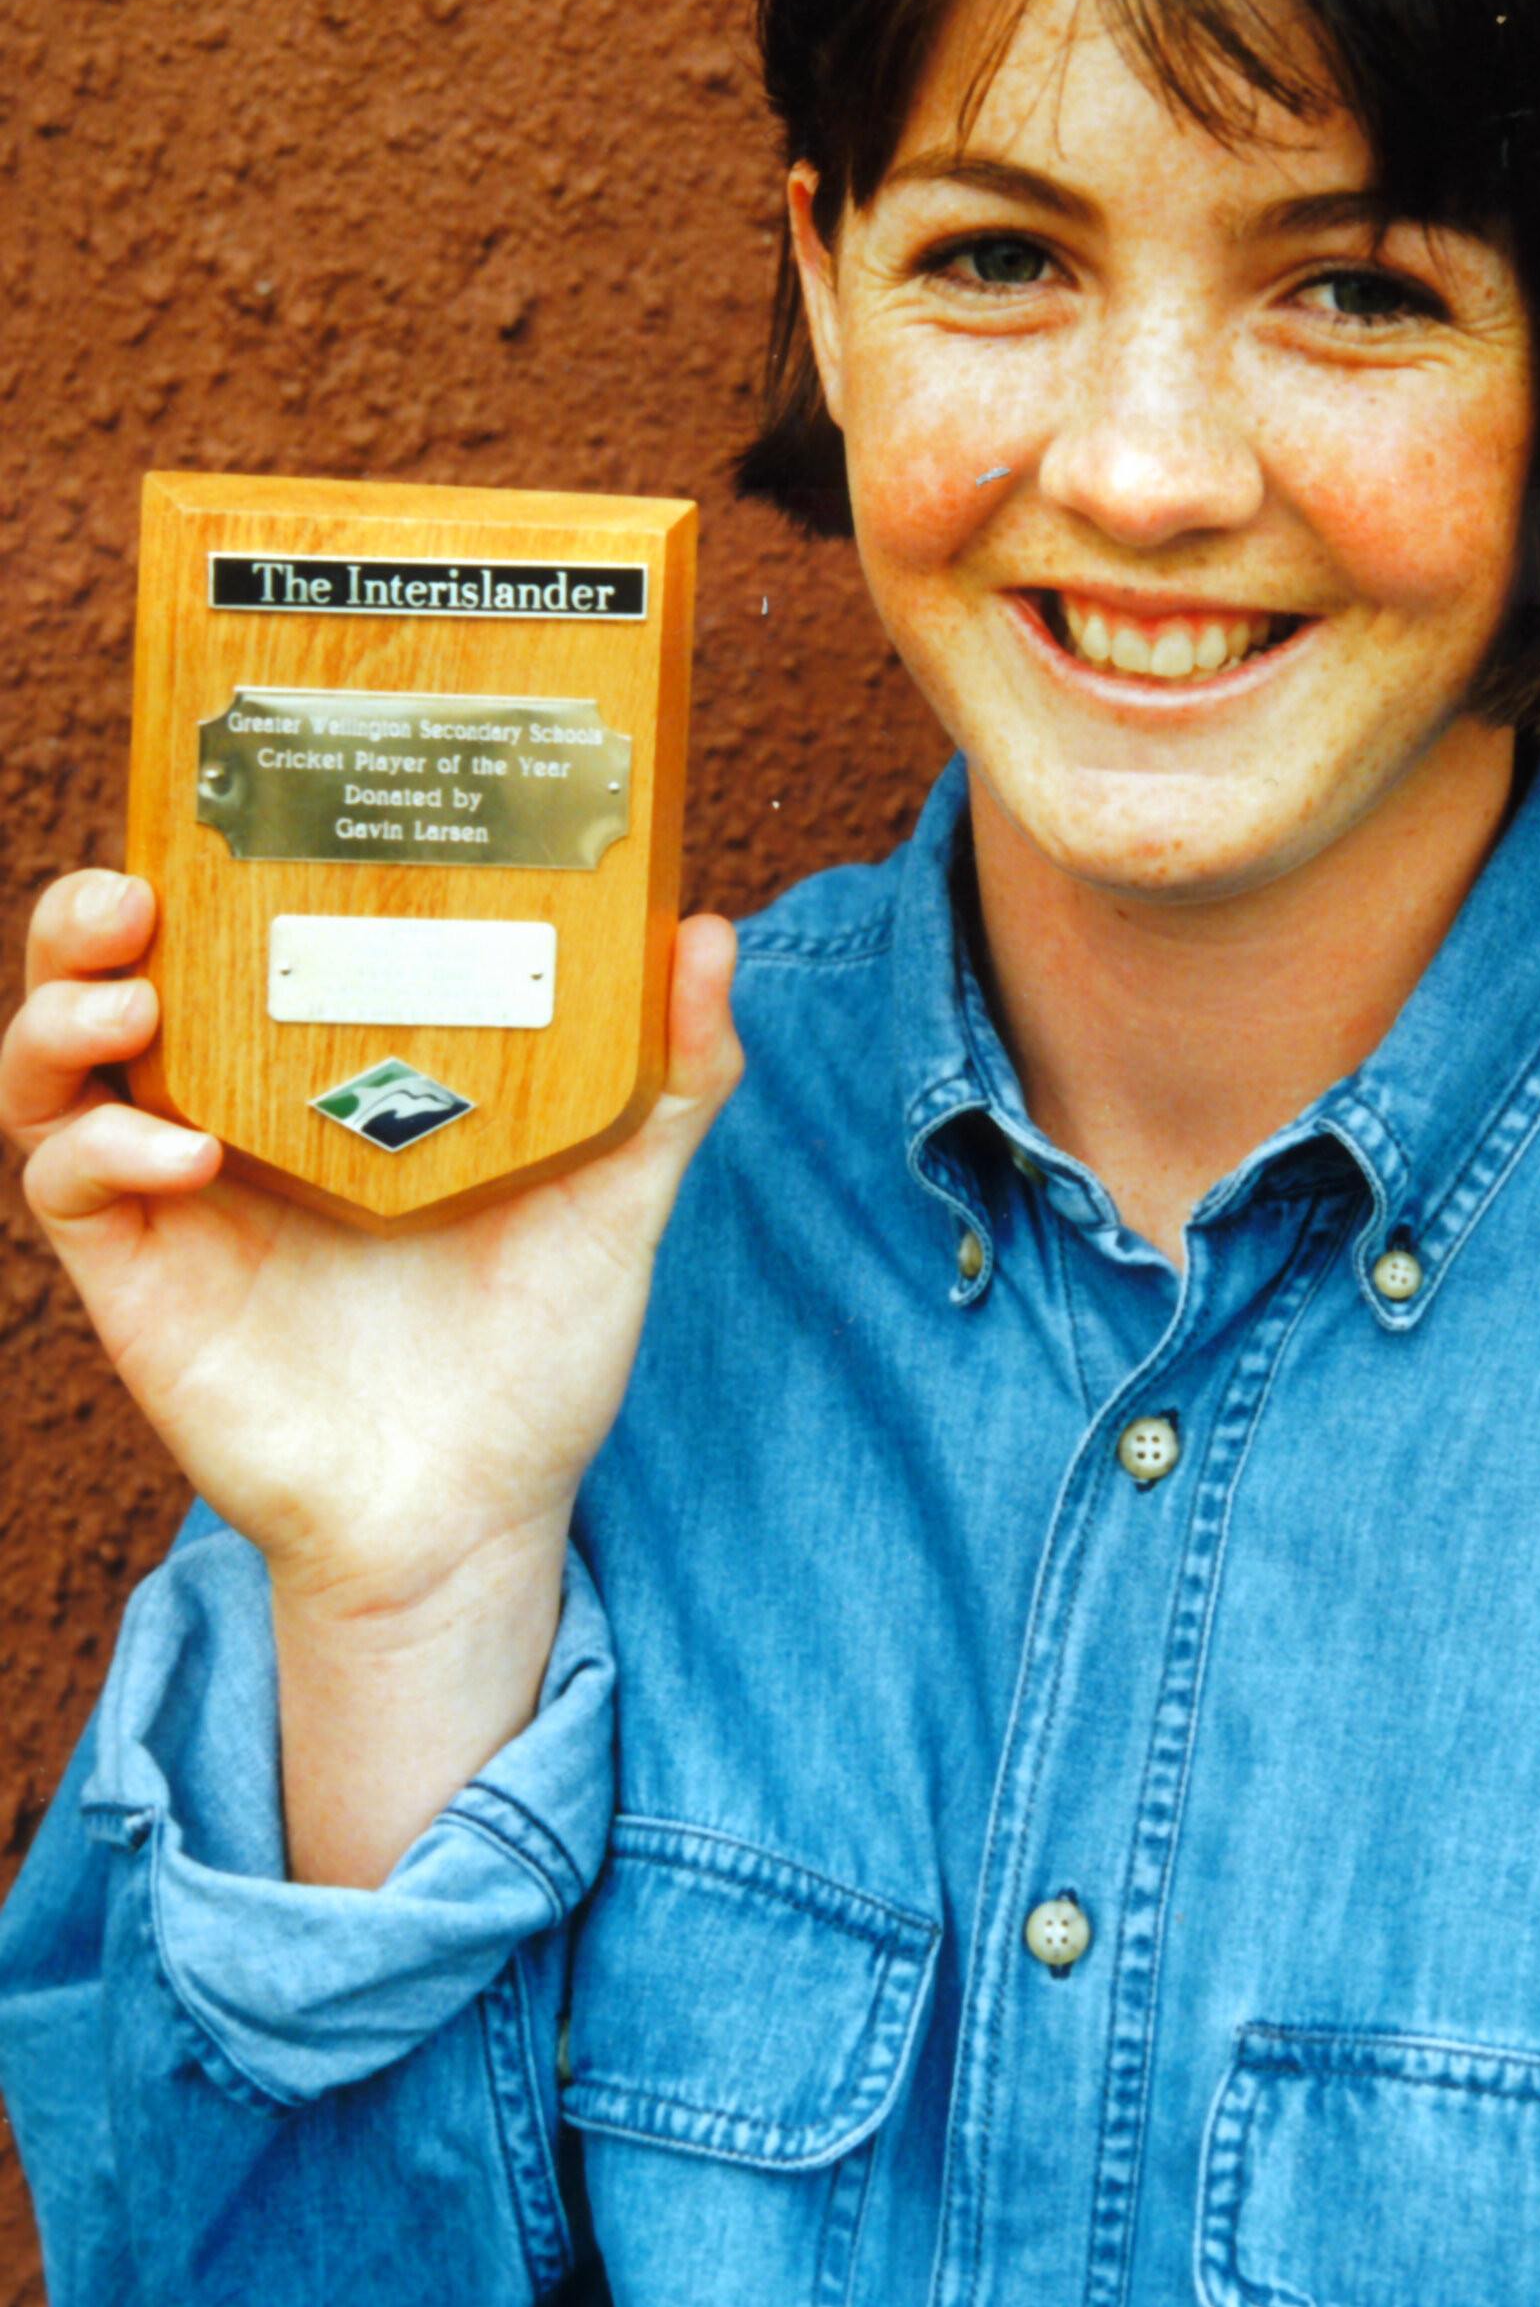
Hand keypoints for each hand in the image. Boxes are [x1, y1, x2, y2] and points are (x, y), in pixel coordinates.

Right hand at [2, 870, 740, 1619]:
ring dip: (61, 1007)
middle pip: (110, 974)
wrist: (477, 1511)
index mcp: (328, 1069)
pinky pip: (69, 1185)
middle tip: (137, 887)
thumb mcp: (618, 1194)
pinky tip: (183, 1148)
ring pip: (51, 1068)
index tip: (238, 795)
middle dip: (91, 912)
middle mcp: (234, 1112)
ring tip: (127, 993)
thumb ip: (670, 1074)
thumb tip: (707, 929)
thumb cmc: (538, 1351)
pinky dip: (102, 1148)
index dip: (207, 859)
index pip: (236, 933)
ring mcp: (175, 1193)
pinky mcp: (139, 1276)